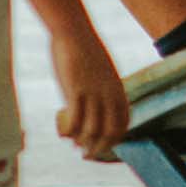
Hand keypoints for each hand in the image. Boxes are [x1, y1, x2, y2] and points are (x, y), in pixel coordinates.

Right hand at [50, 26, 129, 159]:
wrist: (74, 32)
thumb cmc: (86, 51)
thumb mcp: (102, 73)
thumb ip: (104, 91)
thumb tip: (98, 110)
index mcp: (119, 90)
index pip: (123, 125)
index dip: (114, 141)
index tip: (102, 147)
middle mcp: (109, 94)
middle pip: (110, 133)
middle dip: (99, 148)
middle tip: (86, 154)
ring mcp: (93, 93)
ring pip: (91, 130)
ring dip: (81, 142)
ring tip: (72, 142)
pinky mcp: (75, 90)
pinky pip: (73, 121)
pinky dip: (67, 132)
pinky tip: (61, 131)